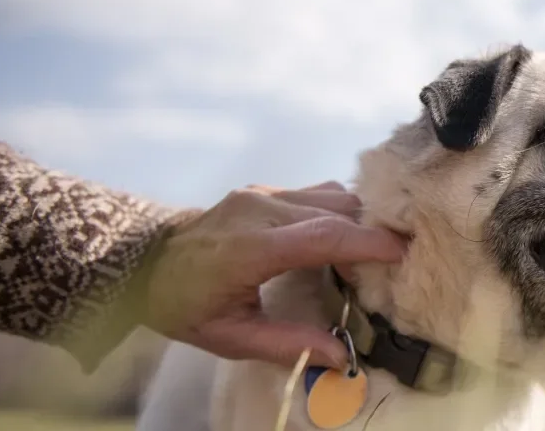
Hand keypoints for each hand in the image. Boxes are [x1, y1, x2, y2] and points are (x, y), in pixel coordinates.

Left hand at [143, 181, 405, 369]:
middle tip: (396, 260)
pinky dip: (339, 211)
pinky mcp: (264, 189)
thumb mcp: (229, 336)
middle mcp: (261, 209)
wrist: (142, 259)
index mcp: (251, 248)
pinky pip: (317, 192)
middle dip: (372, 231)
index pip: (323, 235)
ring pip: (332, 195)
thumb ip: (287, 344)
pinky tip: (343, 234)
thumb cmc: (183, 303)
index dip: (368, 242)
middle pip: (337, 210)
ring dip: (358, 219)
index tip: (402, 254)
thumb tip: (341, 355)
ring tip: (371, 250)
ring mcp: (263, 193)